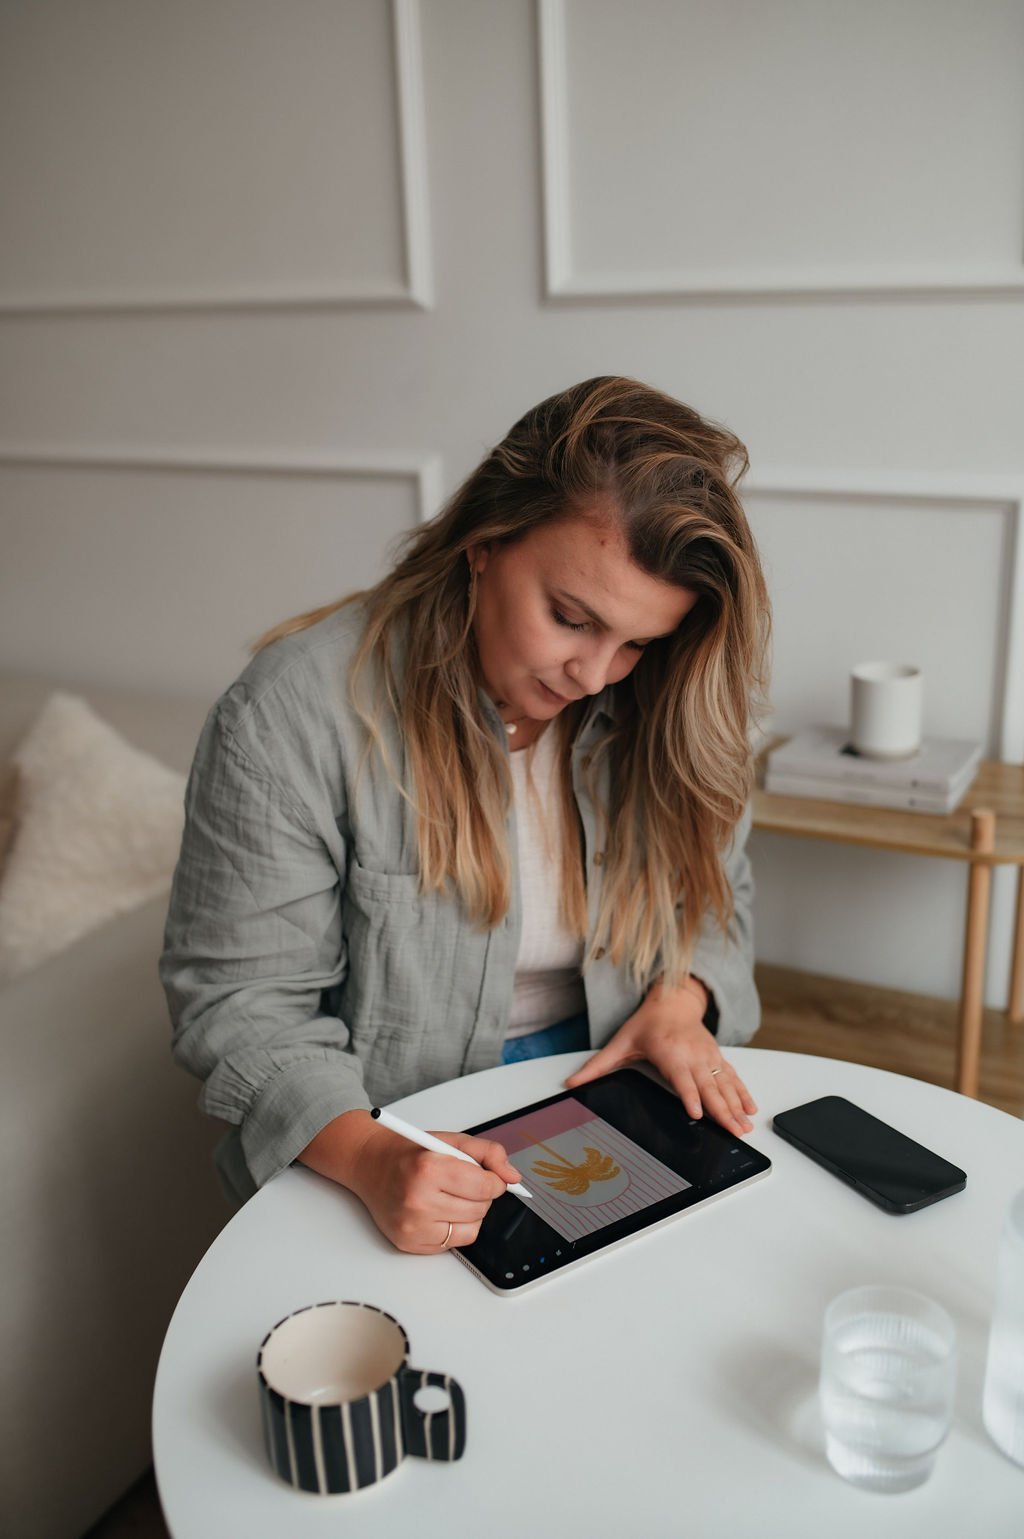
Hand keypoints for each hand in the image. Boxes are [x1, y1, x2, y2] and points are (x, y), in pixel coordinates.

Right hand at [300, 1111, 522, 1253]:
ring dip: (470, 1213)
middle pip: (480, 1209)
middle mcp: (418, 1200)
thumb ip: (489, 1153)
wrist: (369, 1165)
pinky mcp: (409, 1243)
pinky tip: (438, 1210)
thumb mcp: (451, 1140)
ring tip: (451, 1196)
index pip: (485, 1186)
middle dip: (481, 1195)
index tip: (489, 1176)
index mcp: (428, 1168)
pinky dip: (454, 1228)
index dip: (494, 1181)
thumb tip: (512, 1177)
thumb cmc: (410, 1152)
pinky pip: (453, 1244)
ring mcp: (412, 1225)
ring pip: (471, 1229)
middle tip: (463, 1182)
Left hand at [564, 980, 756, 1135]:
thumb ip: (597, 1067)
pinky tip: (750, 1109)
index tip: (698, 1114)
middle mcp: (692, 1055)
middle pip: (709, 1087)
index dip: (690, 1096)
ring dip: (737, 1106)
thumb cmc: (647, 1024)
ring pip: (725, 1085)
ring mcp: (708, 1057)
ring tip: (745, 1127)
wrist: (672, 1002)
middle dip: (723, 1111)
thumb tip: (571, 1083)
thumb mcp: (619, 1043)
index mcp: (670, 1053)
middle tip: (734, 1132)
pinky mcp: (717, 1058)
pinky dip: (743, 1093)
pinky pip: (733, 1077)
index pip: (682, 1078)